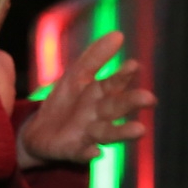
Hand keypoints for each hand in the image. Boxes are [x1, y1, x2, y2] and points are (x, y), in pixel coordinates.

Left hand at [16, 31, 156, 167]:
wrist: (38, 133)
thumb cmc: (66, 102)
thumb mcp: (76, 76)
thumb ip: (95, 57)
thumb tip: (118, 34)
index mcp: (100, 94)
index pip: (114, 82)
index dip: (123, 75)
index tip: (133, 65)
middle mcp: (99, 115)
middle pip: (117, 107)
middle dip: (131, 102)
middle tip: (149, 98)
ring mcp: (88, 134)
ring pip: (108, 133)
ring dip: (123, 132)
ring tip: (140, 130)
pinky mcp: (73, 151)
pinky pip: (82, 154)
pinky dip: (88, 154)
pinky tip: (95, 153)